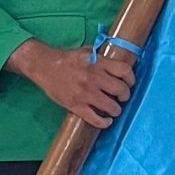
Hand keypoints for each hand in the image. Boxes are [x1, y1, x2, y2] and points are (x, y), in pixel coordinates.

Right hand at [8, 39, 136, 128]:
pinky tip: (106, 121)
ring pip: (111, 107)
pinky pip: (95, 119)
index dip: (131, 79)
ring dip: (116, 110)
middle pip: (121, 90)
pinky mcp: (76, 105)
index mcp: (98, 63)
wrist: (43, 66)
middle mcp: (94, 78)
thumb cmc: (66, 58)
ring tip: (114, 109)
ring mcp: (85, 93)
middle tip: (122, 97)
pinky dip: (104, 123)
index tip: (130, 83)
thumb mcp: (86, 51)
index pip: (124, 71)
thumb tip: (116, 64)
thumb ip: (101, 58)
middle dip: (125, 96)